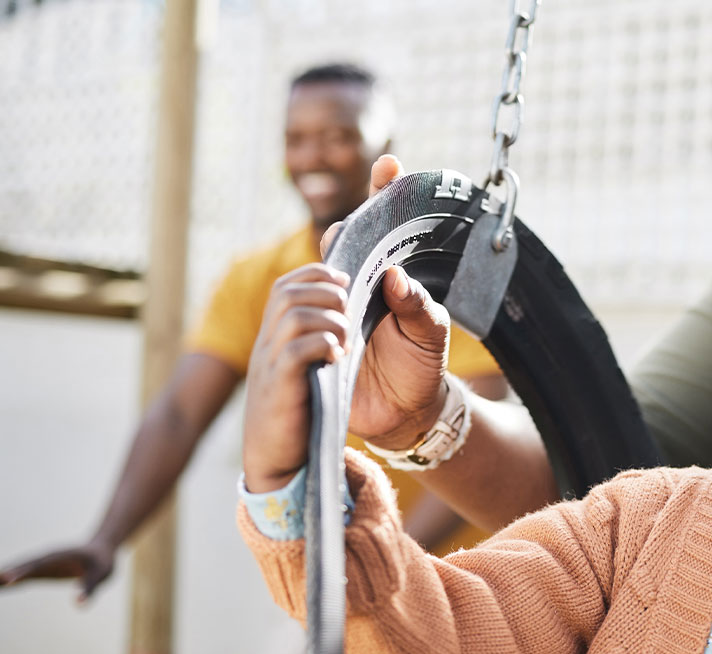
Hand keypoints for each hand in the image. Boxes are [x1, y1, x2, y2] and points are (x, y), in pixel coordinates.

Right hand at [0, 541, 114, 602]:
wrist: (101, 550)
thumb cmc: (102, 562)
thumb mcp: (101, 575)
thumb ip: (89, 588)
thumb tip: (78, 604)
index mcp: (60, 556)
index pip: (39, 565)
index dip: (23, 572)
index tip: (8, 580)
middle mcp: (47, 558)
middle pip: (22, 565)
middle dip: (3, 572)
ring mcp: (42, 564)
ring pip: (17, 570)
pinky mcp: (41, 571)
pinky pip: (21, 576)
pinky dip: (6, 581)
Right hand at [318, 153, 454, 445]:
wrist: (395, 431)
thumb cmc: (407, 378)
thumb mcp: (424, 336)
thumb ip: (417, 304)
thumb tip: (394, 274)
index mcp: (343, 298)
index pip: (344, 243)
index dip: (370, 202)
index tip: (391, 164)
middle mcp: (312, 317)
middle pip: (305, 275)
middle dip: (329, 278)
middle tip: (353, 299)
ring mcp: (292, 348)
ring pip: (291, 305)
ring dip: (326, 314)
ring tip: (349, 334)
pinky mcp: (288, 381)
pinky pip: (294, 347)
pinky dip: (319, 343)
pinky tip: (340, 352)